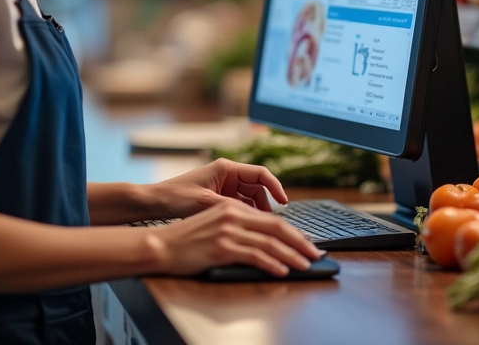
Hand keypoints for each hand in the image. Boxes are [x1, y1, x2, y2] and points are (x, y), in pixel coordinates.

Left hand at [149, 158, 288, 218]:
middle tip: (270, 225)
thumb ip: (232, 209)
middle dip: (266, 205)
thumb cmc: (176, 197)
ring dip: (256, 212)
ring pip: (250, 199)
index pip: (260, 174)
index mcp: (226, 168)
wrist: (155, 202)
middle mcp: (227, 174)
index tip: (284, 203)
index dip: (275, 187)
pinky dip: (245, 216)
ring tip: (259, 229)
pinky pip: (240, 206)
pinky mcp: (219, 197)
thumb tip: (255, 219)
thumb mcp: (206, 203)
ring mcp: (223, 186)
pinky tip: (246, 229)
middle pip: (257, 188)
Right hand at [150, 200, 321, 276]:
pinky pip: (254, 255)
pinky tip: (282, 271)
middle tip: (316, 254)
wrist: (162, 245)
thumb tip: (262, 242)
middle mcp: (233, 216)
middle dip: (300, 242)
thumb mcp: (214, 225)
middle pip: (276, 227)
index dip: (292, 232)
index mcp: (232, 208)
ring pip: (269, 243)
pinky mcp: (222, 248)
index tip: (306, 243)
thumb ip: (237, 228)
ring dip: (292, 255)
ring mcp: (228, 231)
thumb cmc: (186, 239)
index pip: (271, 219)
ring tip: (306, 265)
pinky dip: (272, 263)